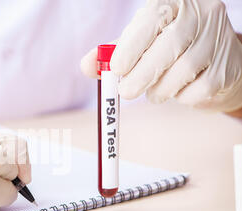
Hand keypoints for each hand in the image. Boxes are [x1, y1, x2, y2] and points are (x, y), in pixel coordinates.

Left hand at [81, 0, 241, 112]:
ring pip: (183, 71)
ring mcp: (219, 39)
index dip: (131, 46)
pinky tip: (177, 90)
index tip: (117, 68)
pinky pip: (197, 90)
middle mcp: (202, 14)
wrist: (214, 59)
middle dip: (141, 74)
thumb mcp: (139, 42)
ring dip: (159, 89)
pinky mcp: (228, 67)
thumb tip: (86, 65)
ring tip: (152, 91)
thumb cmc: (169, 48)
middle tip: (126, 92)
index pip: (152, 19)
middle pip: (169, 45)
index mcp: (173, 3)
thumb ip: (113, 52)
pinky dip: (180, 97)